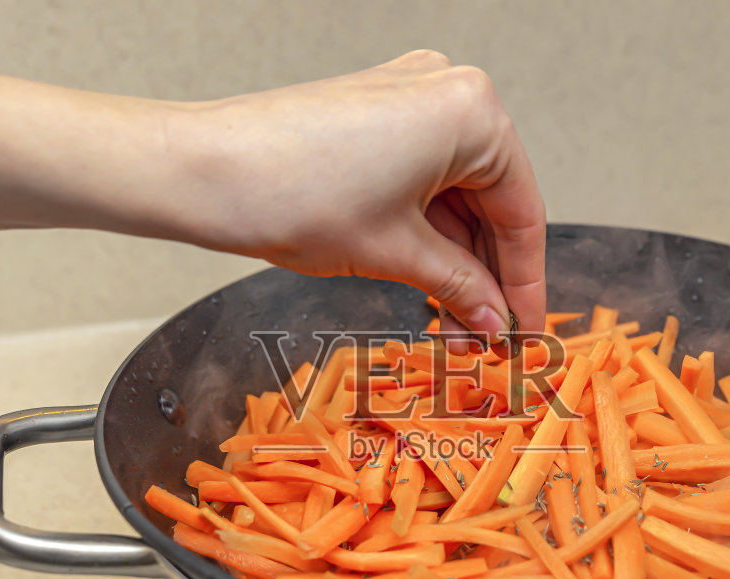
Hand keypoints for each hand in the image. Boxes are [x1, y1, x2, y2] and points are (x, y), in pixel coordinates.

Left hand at [157, 50, 546, 344]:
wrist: (204, 171)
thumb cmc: (291, 195)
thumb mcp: (395, 253)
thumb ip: (460, 287)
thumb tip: (495, 320)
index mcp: (471, 112)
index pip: (521, 212)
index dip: (525, 283)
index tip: (525, 331)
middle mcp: (448, 89)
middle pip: (491, 200)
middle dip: (488, 274)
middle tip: (488, 337)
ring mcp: (410, 95)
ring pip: (456, 192)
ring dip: (457, 257)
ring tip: (454, 322)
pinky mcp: (376, 110)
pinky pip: (424, 176)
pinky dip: (427, 228)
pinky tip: (429, 280)